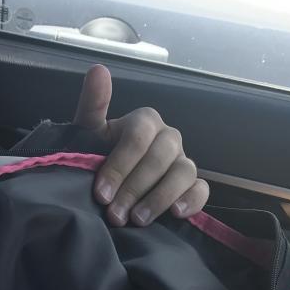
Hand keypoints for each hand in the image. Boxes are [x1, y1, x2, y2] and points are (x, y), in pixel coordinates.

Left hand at [73, 64, 208, 226]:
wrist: (105, 189)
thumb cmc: (97, 159)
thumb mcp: (88, 134)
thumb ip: (93, 104)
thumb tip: (98, 70)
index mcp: (145, 123)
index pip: (138, 136)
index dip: (119, 165)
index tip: (100, 193)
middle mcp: (168, 139)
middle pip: (160, 157)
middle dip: (135, 187)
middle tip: (114, 214)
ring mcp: (182, 162)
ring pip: (183, 173)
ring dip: (160, 198)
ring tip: (138, 220)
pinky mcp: (192, 186)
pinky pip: (201, 190)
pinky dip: (191, 201)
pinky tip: (175, 214)